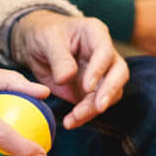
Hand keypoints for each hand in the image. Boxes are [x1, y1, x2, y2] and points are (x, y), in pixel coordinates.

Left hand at [11, 11, 128, 129]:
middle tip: (98, 107)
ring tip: (74, 118)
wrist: (36, 45)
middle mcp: (104, 53)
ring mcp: (101, 73)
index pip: (105, 52)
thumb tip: (66, 78)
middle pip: (119, 73)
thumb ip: (59, 58)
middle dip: (109, 91)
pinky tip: (71, 122)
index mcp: (95, 33)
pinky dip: (85, 116)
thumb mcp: (47, 40)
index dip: (99, 70)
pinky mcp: (92, 90)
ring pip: (110, 93)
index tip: (87, 86)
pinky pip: (94, 105)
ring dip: (94, 108)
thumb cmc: (44, 34)